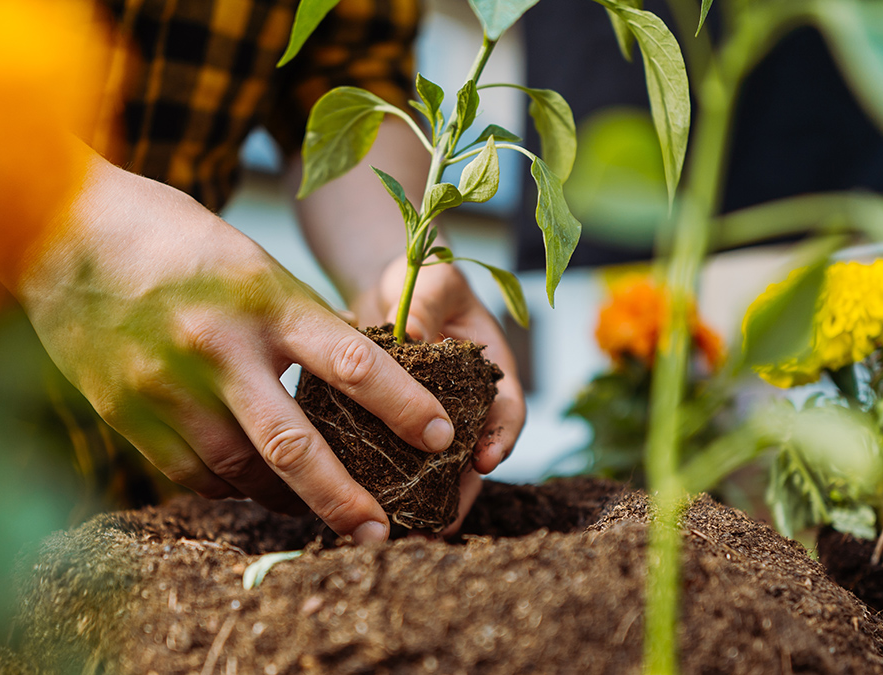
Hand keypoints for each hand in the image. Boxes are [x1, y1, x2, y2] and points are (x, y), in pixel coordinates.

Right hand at [14, 151, 456, 542]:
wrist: (61, 226)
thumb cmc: (172, 238)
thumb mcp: (250, 262)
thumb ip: (296, 323)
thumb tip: (350, 386)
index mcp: (262, 298)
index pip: (352, 361)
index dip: (403, 406)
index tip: (441, 438)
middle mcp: (216, 346)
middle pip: (293, 444)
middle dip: (343, 498)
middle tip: (381, 531)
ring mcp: (164, 384)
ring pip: (240, 471)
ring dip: (286, 500)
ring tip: (321, 511)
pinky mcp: (123, 410)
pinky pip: (188, 473)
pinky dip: (228, 486)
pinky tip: (251, 487)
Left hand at [353, 256, 526, 534]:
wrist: (390, 286)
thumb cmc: (424, 277)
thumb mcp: (433, 281)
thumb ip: (428, 305)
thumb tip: (407, 333)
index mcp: (492, 372)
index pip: (508, 412)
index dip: (501, 439)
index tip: (485, 461)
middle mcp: (468, 405)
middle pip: (473, 457)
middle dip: (460, 492)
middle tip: (442, 521)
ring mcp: (434, 421)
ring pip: (438, 470)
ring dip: (428, 502)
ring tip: (411, 533)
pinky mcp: (397, 430)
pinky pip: (399, 462)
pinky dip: (392, 487)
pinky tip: (374, 511)